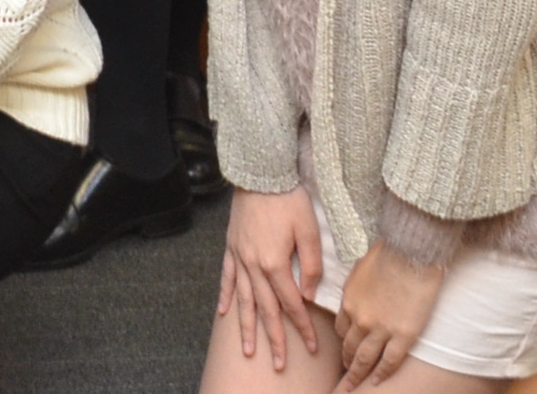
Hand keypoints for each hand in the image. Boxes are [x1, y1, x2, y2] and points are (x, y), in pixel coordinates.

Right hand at [218, 186, 328, 373]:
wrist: (260, 173)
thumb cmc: (288, 199)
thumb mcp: (310, 229)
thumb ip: (311, 264)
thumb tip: (309, 293)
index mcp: (275, 263)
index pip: (292, 304)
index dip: (302, 327)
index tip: (313, 347)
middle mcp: (254, 265)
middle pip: (265, 310)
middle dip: (274, 339)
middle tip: (278, 364)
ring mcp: (239, 257)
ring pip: (243, 300)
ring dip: (246, 327)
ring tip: (249, 350)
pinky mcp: (231, 248)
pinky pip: (227, 278)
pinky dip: (226, 297)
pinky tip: (224, 314)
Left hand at [331, 243, 442, 389]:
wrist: (412, 253)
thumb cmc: (388, 253)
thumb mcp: (361, 267)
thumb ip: (355, 287)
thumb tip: (355, 294)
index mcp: (349, 301)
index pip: (341, 329)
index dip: (343, 341)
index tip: (345, 348)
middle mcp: (360, 319)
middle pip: (349, 347)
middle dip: (346, 362)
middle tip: (344, 375)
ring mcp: (381, 329)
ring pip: (365, 359)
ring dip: (357, 374)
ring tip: (353, 386)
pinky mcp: (404, 335)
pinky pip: (390, 361)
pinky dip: (382, 374)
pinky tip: (377, 382)